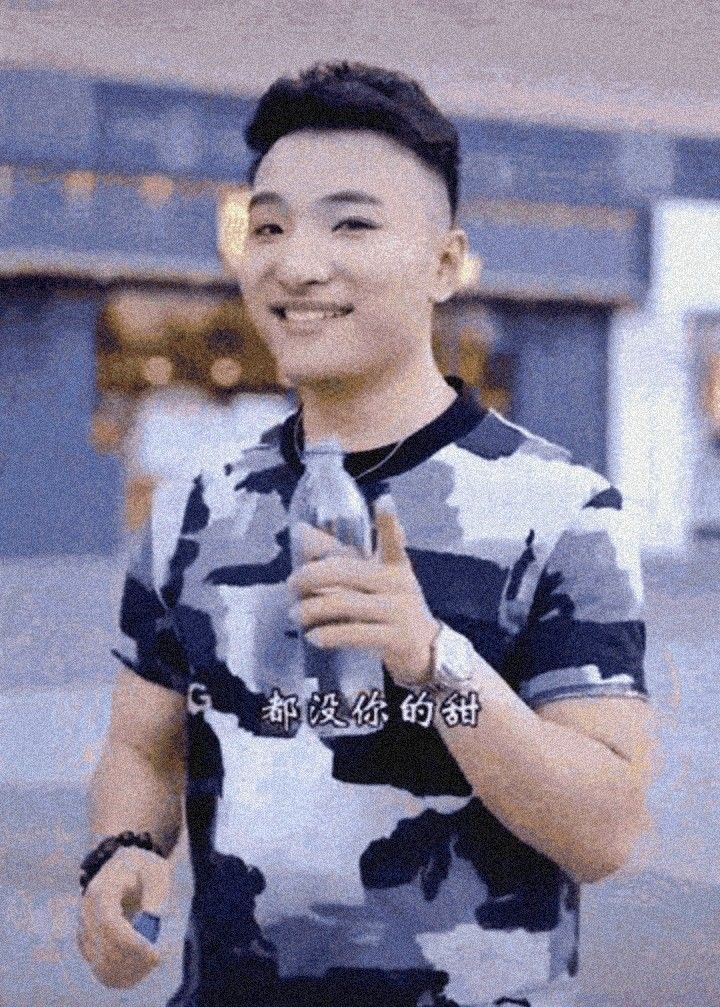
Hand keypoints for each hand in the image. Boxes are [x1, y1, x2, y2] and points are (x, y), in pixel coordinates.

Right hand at [77, 846, 168, 988]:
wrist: (125, 867)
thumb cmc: (144, 869)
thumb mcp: (156, 871)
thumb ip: (155, 892)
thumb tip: (152, 919)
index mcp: (102, 889)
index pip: (109, 923)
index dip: (130, 942)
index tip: (153, 951)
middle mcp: (86, 911)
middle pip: (103, 947)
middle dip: (133, 958)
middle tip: (156, 957)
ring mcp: (84, 928)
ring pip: (100, 963)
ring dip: (128, 970)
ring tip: (151, 960)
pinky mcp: (87, 943)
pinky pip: (100, 968)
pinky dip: (120, 974)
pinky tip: (140, 967)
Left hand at [287, 496, 440, 687]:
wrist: (424, 649)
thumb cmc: (389, 606)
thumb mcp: (372, 579)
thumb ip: (339, 556)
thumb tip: (300, 531)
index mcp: (394, 565)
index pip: (392, 540)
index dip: (388, 521)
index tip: (384, 501)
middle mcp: (399, 584)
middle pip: (345, 571)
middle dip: (311, 576)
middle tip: (292, 584)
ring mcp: (399, 612)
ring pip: (344, 603)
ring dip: (311, 609)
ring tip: (295, 613)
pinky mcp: (395, 639)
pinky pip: (354, 634)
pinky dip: (328, 634)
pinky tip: (313, 636)